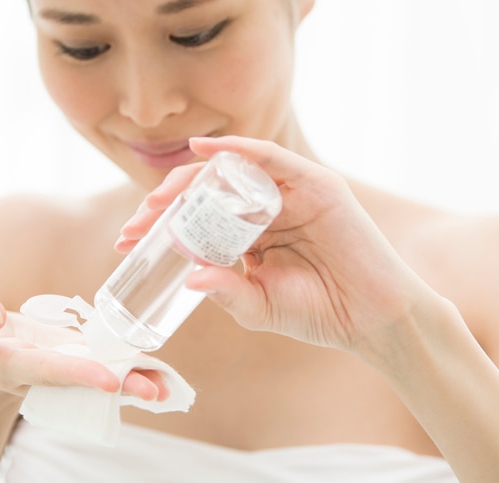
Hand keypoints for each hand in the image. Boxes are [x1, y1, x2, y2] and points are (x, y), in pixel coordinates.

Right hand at [0, 297, 168, 400]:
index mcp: (10, 365)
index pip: (45, 369)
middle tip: (155, 392)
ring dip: (133, 382)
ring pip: (98, 376)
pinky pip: (101, 364)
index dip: (76, 374)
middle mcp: (43, 372)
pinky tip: (159, 374)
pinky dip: (129, 369)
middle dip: (118, 386)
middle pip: (83, 381)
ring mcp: (61, 367)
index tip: (108, 379)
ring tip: (167, 389)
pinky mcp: (72, 358)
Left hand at [116, 136, 433, 352]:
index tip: (127, 241)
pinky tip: (205, 151)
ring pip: (231, 175)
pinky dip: (238, 151)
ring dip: (190, 182)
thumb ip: (225, 290)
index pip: (197, 222)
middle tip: (136, 224)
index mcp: (251, 237)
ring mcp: (290, 195)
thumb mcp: (259, 304)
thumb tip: (187, 278)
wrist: (371, 319)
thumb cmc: (318, 312)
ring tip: (157, 201)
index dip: (161, 228)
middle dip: (166, 206)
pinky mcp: (315, 185)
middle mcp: (266, 210)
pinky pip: (271, 159)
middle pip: (206, 195)